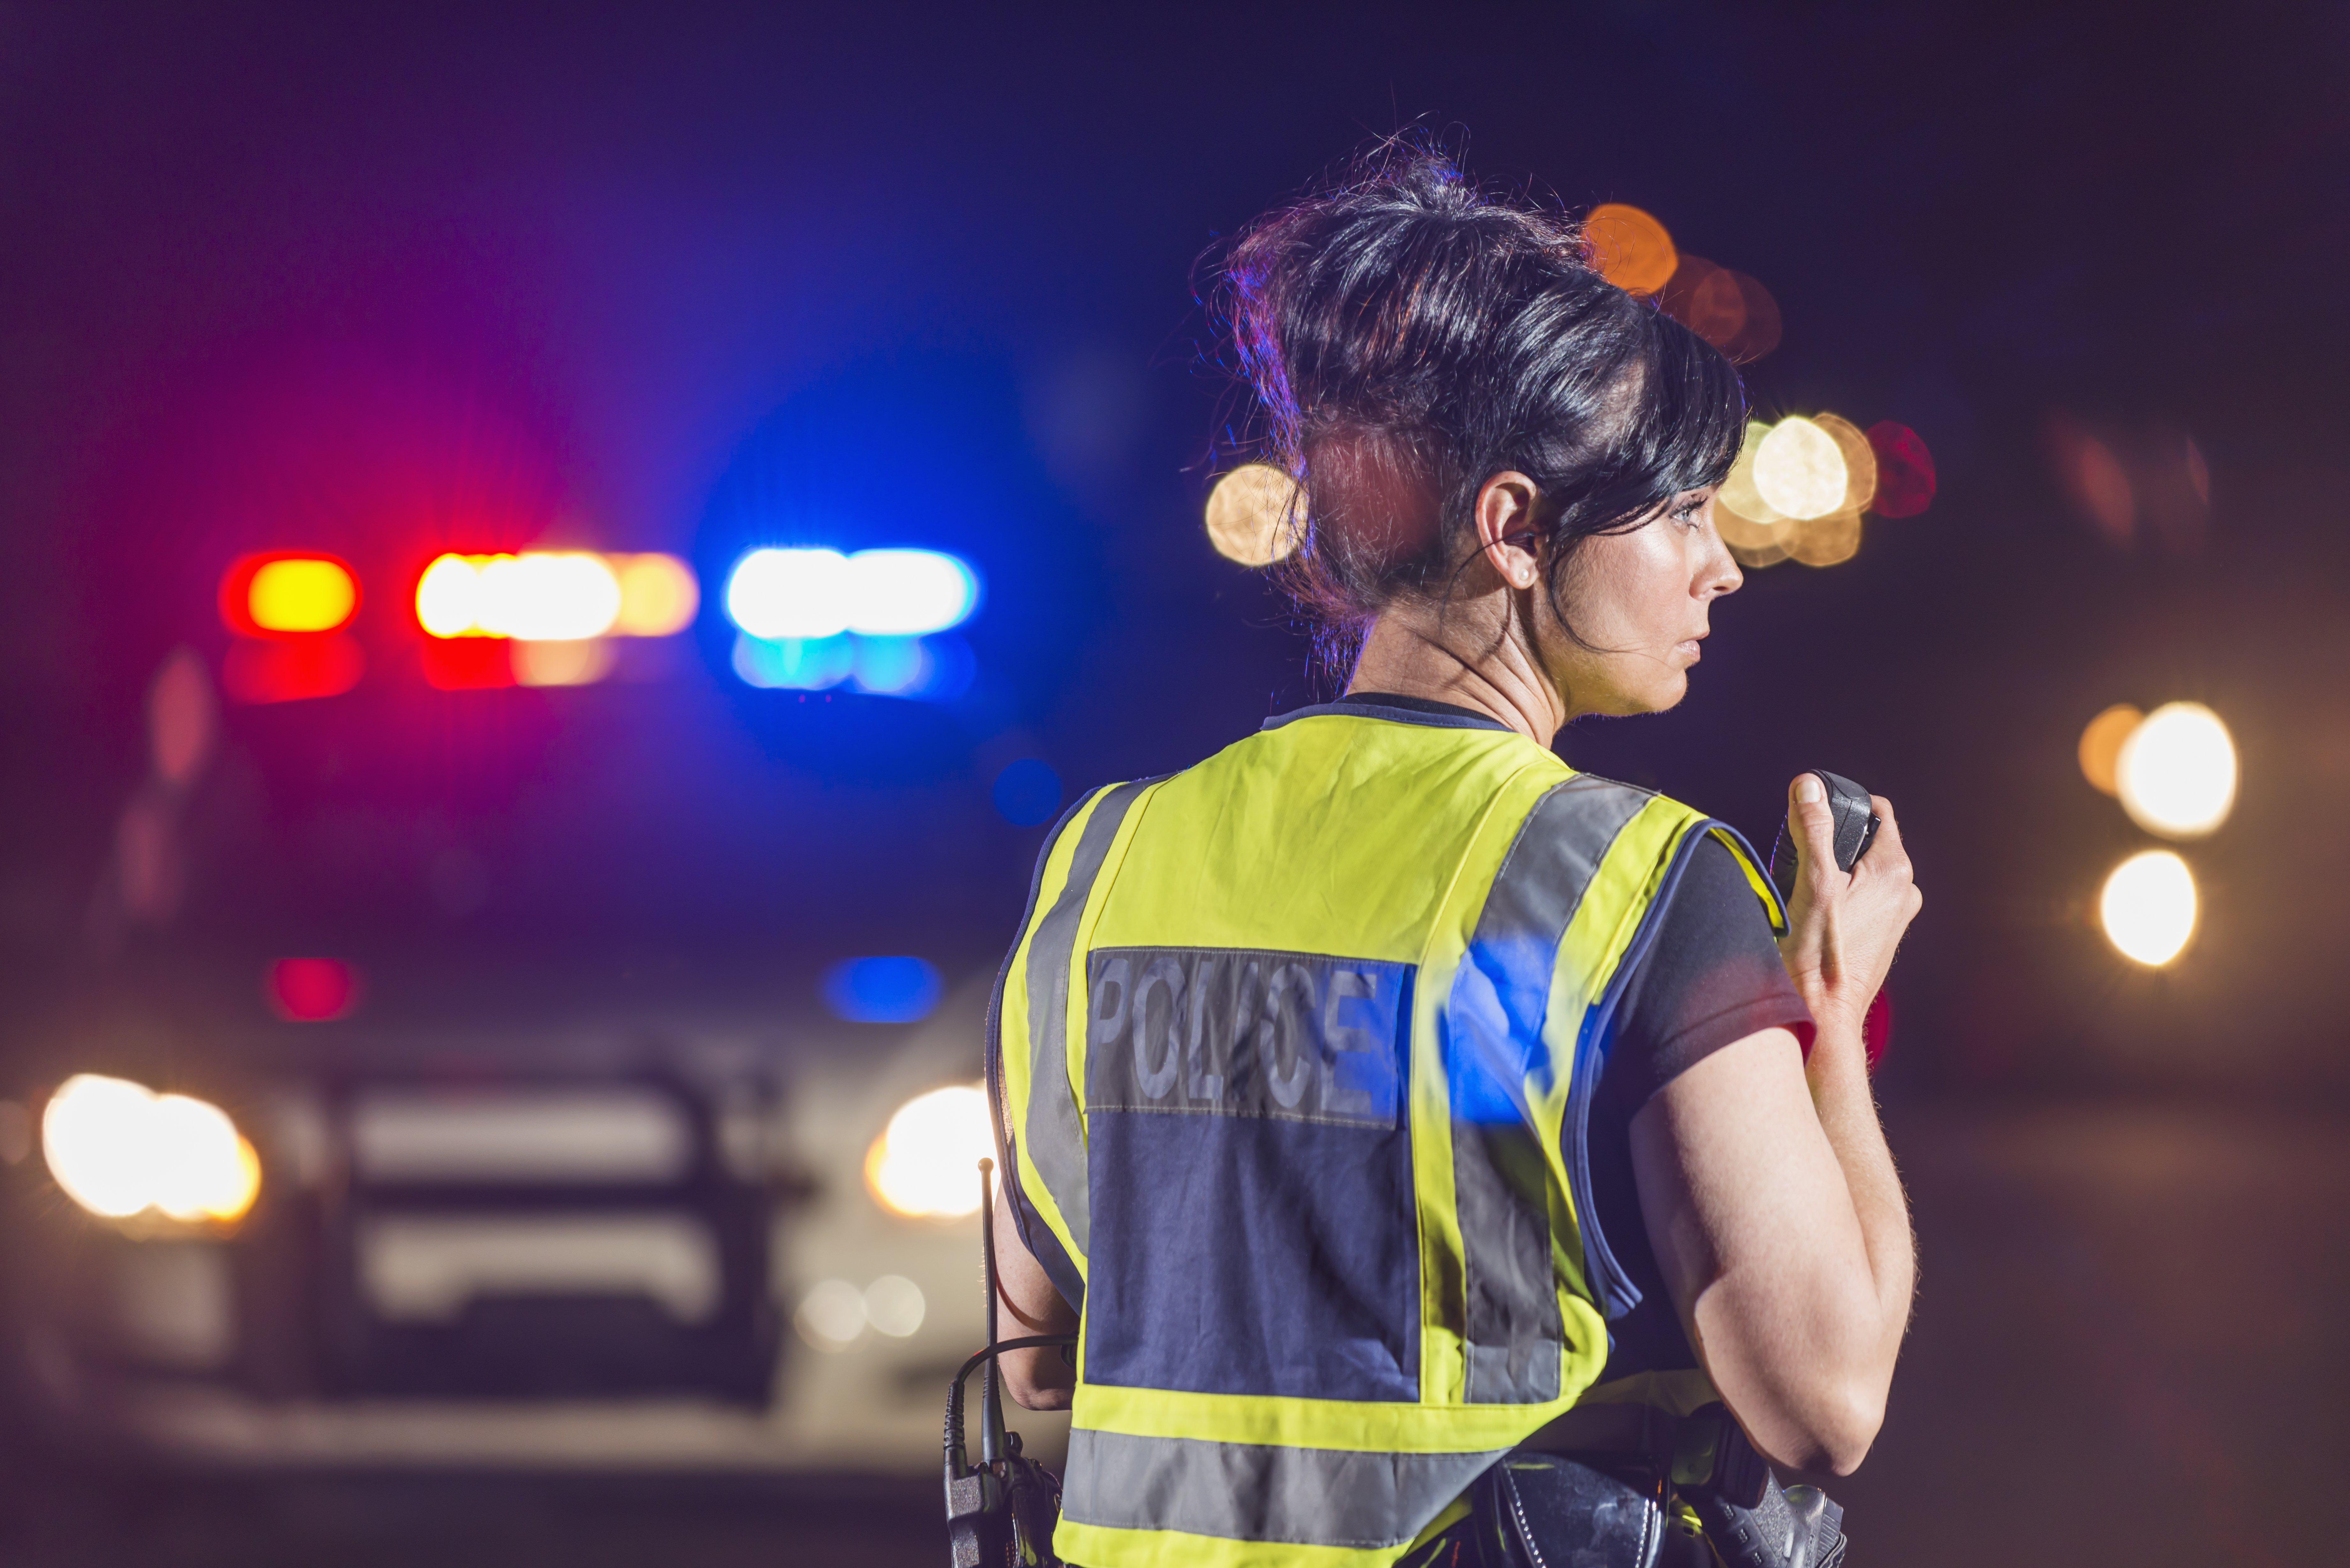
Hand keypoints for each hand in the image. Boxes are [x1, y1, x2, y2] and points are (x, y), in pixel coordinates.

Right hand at [1775, 774, 1921, 1044]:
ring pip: (1862, 870)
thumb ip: (1812, 828)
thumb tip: (1809, 785)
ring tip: (1805, 892)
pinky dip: (1839, 895)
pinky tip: (1814, 914)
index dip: (1843, 806)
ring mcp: (1897, 915)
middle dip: (1833, 842)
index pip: (1877, 810)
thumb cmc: (1816, 954)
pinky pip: (1863, 896)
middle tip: (1800, 862)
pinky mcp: (1884, 935)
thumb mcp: (1811, 881)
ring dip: (1834, 871)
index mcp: (1894, 870)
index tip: (1812, 819)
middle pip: (1866, 841)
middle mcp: (1905, 890)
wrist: (1821, 1015)